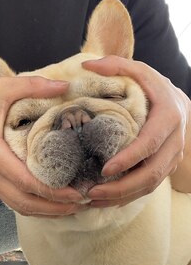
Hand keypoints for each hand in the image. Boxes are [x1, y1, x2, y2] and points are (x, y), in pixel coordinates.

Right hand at [0, 76, 85, 216]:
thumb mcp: (2, 88)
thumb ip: (32, 85)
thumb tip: (65, 87)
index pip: (25, 180)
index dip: (52, 190)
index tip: (77, 193)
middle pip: (25, 201)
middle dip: (56, 206)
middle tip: (83, 202)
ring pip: (21, 206)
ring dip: (48, 211)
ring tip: (75, 206)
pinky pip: (16, 203)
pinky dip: (37, 208)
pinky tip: (55, 205)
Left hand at [83, 55, 189, 206]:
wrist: (177, 101)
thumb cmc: (153, 86)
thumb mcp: (138, 70)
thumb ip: (115, 65)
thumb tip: (86, 66)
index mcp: (169, 116)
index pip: (149, 143)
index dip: (129, 158)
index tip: (105, 169)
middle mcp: (174, 140)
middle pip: (151, 173)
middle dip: (122, 187)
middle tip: (93, 192)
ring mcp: (172, 156)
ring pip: (151, 185)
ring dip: (122, 196)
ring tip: (94, 200)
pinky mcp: (165, 166)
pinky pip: (149, 186)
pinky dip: (128, 196)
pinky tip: (106, 200)